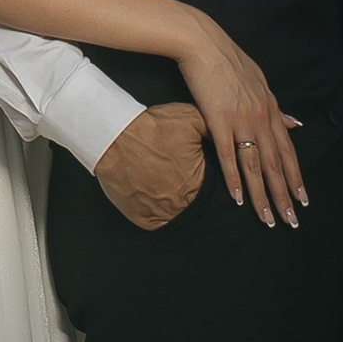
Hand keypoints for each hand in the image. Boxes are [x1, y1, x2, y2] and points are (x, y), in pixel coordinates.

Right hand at [94, 104, 209, 230]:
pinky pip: (156, 223)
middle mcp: (183, 203)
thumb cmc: (151, 127)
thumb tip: (228, 140)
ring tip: (163, 184)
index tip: (193, 172)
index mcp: (198, 183)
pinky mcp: (143, 219)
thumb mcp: (190, 118)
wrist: (114, 136)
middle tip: (176, 177)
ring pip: (177, 215)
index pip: (212, 191)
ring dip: (173, 203)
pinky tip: (152, 195)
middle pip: (194, 205)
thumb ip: (213, 130)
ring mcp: (162, 213)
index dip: (203, 179)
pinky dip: (156, 212)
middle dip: (189, 192)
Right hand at [174, 18, 305, 226]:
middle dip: (285, 195)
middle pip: (276, 164)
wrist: (203, 42)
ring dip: (263, 195)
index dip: (296, 177)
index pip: (288, 150)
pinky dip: (234, 179)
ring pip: (256, 166)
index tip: (302, 199)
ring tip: (268, 218)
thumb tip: (296, 123)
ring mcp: (241, 119)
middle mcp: (261, 117)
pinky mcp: (219, 119)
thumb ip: (276, 107)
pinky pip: (229, 156)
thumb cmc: (227, 60)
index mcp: (271, 108)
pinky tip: (239, 198)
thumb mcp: (259, 81)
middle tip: (291, 221)